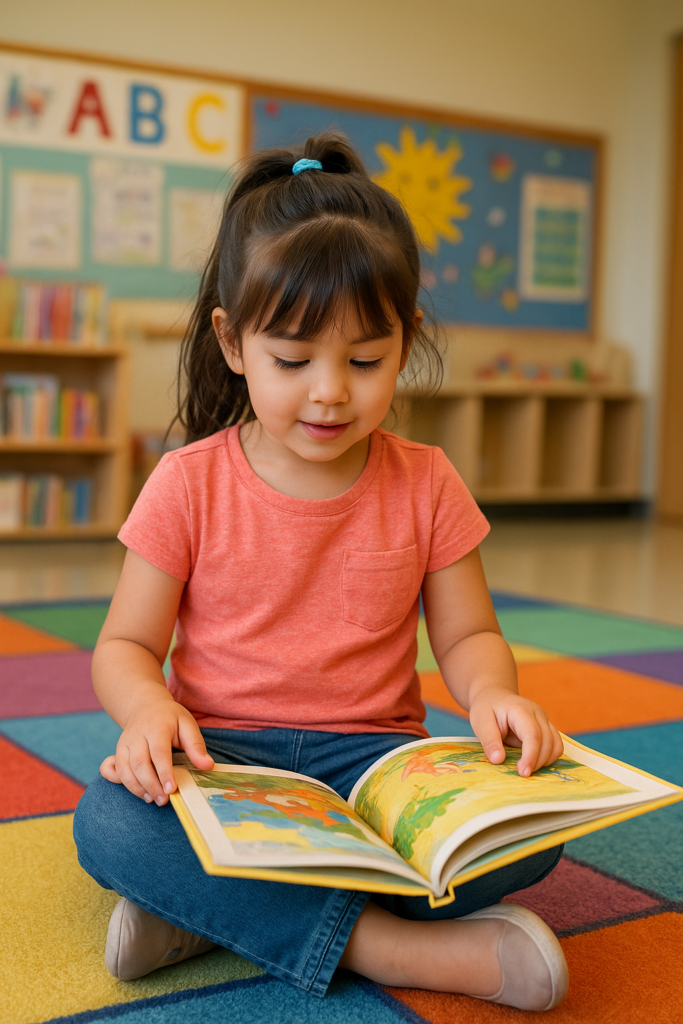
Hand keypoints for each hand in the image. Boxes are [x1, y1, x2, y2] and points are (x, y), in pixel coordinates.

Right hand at [99, 696, 213, 803]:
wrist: (145, 705)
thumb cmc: (170, 718)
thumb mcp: (187, 724)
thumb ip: (196, 745)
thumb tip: (207, 766)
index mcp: (156, 727)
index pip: (159, 752)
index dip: (164, 773)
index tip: (172, 789)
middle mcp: (137, 735)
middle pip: (140, 764)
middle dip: (151, 785)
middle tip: (164, 800)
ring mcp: (124, 743)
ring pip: (125, 769)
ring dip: (137, 788)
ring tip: (153, 799)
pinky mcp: (117, 751)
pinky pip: (114, 770)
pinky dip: (123, 783)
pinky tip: (138, 792)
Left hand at [469, 689, 562, 776]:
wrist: (495, 697)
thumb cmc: (486, 708)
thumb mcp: (480, 722)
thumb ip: (489, 741)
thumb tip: (498, 760)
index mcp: (520, 710)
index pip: (533, 735)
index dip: (531, 756)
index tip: (523, 772)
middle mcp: (538, 713)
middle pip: (547, 742)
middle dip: (537, 762)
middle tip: (522, 774)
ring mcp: (545, 720)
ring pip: (556, 745)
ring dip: (545, 761)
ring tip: (526, 768)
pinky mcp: (547, 728)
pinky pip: (556, 746)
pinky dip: (548, 757)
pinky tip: (534, 762)